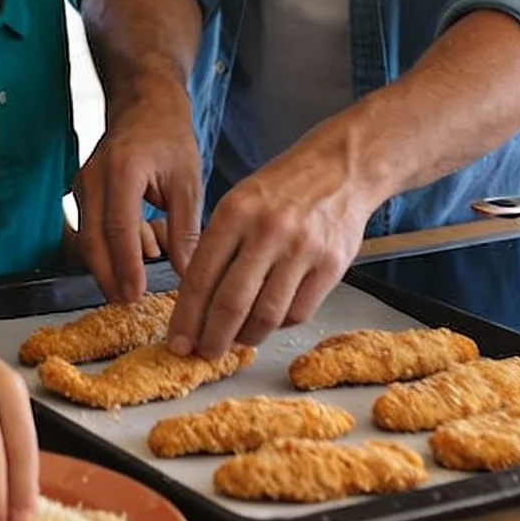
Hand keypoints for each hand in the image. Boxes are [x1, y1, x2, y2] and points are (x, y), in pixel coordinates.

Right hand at [74, 78, 200, 302]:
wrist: (143, 103)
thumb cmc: (168, 136)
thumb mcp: (187, 180)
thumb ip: (186, 228)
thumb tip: (189, 272)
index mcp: (122, 171)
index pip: (118, 228)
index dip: (125, 266)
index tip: (135, 295)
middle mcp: (94, 177)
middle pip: (92, 239)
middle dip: (108, 275)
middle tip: (127, 302)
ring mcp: (83, 183)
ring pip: (86, 236)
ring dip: (106, 265)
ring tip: (131, 289)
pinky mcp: (82, 190)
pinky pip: (90, 226)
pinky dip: (107, 247)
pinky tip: (137, 254)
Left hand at [166, 144, 378, 358]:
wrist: (341, 167)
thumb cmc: (282, 188)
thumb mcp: (239, 201)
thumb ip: (217, 246)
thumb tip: (194, 301)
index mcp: (235, 212)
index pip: (201, 277)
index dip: (186, 317)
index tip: (178, 340)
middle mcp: (268, 231)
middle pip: (232, 303)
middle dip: (212, 338)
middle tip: (204, 353)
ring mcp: (303, 249)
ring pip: (266, 315)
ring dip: (246, 337)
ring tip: (235, 340)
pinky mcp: (332, 265)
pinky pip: (298, 313)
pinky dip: (278, 325)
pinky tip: (268, 321)